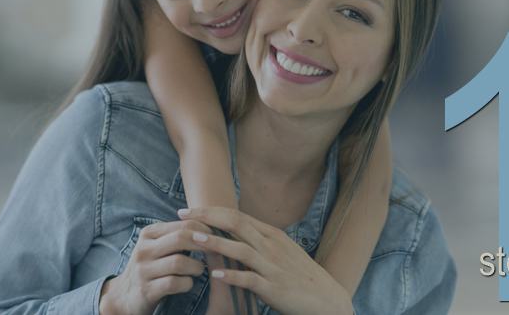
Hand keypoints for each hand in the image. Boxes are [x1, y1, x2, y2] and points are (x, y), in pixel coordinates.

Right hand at [99, 220, 210, 314]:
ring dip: (196, 267)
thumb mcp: (160, 246)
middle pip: (181, 238)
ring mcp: (143, 270)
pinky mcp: (146, 290)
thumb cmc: (153, 266)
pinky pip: (174, 283)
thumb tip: (213, 223)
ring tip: (200, 270)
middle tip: (217, 251)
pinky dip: (187, 283)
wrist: (124, 296)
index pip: (184, 224)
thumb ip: (179, 235)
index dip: (206, 229)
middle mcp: (144, 249)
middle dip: (204, 244)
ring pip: (179, 262)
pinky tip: (188, 283)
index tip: (219, 236)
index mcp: (149, 233)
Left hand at [178, 207, 353, 314]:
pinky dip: (231, 276)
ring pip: (239, 249)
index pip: (237, 215)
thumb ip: (260, 239)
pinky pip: (249, 280)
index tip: (190, 210)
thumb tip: (237, 228)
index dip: (211, 211)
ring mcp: (272, 266)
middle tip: (182, 215)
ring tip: (192, 239)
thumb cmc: (299, 275)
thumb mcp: (281, 250)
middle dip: (206, 218)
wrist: (325, 299)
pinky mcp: (274, 288)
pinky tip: (214, 276)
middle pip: (235, 224)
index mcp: (271, 234)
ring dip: (214, 243)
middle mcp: (271, 245)